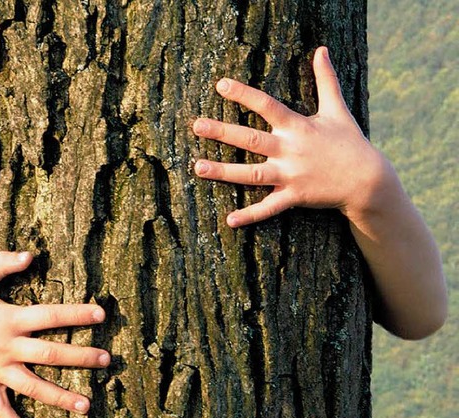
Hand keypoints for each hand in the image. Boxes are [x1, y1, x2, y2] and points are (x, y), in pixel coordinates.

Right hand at [0, 251, 109, 417]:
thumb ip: (3, 263)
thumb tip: (31, 254)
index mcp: (8, 319)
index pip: (49, 316)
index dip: (76, 315)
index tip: (101, 315)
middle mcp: (5, 347)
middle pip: (49, 354)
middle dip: (80, 357)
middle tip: (106, 360)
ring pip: (32, 386)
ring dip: (60, 397)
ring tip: (87, 405)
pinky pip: (0, 410)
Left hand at [192, 46, 397, 226]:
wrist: (367, 180)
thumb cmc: (350, 142)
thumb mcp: (338, 109)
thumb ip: (326, 80)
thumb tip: (321, 50)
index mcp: (298, 127)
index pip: (266, 105)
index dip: (243, 94)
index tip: (220, 85)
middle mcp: (291, 150)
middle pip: (251, 139)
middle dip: (222, 132)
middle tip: (196, 126)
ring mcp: (291, 175)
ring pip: (252, 174)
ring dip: (224, 171)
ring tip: (198, 167)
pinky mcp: (294, 197)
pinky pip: (268, 208)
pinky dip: (250, 215)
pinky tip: (229, 220)